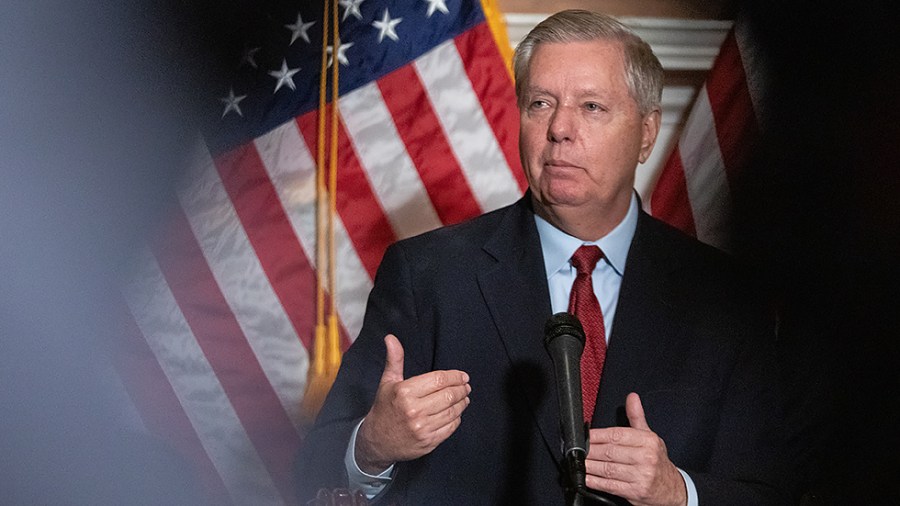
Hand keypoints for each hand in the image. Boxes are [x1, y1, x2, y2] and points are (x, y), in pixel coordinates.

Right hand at [355, 334, 470, 473]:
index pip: (438, 380)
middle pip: (448, 395)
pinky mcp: (428, 442)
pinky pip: (450, 428)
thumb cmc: (384, 409)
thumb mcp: (388, 382)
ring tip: (464, 397)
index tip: (463, 376)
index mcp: (405, 392)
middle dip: (461, 389)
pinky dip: (457, 418)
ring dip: (462, 403)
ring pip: (452, 412)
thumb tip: (391, 338)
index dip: (455, 376)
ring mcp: (422, 428)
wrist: (376, 441)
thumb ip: (395, 360)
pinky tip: (456, 413)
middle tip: (466, 386)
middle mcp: (414, 410)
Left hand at [585, 393, 686, 505]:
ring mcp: (641, 476)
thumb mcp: (650, 437)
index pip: (617, 435)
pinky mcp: (635, 492)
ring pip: (608, 469)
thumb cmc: (657, 461)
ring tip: (578, 463)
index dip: (597, 435)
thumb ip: (637, 417)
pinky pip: (610, 485)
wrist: (671, 488)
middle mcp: (646, 458)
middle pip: (610, 452)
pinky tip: (586, 478)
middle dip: (590, 451)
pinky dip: (595, 482)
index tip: (584, 436)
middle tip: (577, 450)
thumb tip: (631, 397)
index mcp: (648, 441)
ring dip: (589, 466)